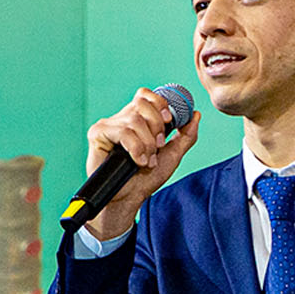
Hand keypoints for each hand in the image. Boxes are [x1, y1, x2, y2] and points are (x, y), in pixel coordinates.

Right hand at [81, 90, 201, 241]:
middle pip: (142, 104)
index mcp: (137, 119)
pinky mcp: (98, 134)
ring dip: (147, 144)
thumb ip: (186, 136)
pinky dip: (135, 148)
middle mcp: (122, 119)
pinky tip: (137, 161)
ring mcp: (109, 125)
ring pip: (134, 120)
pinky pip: (122, 132)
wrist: (130, 198)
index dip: (160, 103)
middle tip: (158, 147)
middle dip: (157, 127)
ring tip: (146, 161)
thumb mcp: (172, 155)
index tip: (170, 121)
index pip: (146, 95)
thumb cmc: (147, 178)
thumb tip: (196, 115)